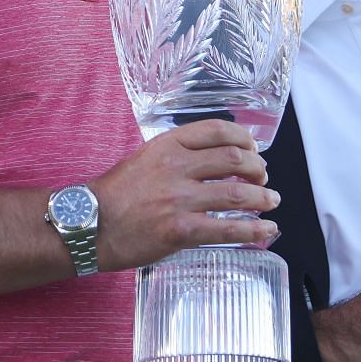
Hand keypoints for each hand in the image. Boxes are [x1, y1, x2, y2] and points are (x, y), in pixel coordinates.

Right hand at [91, 120, 277, 271]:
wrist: (88, 225)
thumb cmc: (114, 195)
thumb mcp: (144, 159)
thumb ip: (175, 156)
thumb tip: (212, 160)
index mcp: (167, 145)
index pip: (216, 130)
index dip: (243, 138)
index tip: (253, 148)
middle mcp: (176, 167)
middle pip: (234, 158)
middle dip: (257, 168)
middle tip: (263, 177)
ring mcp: (179, 199)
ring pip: (237, 193)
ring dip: (263, 197)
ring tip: (271, 201)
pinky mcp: (181, 231)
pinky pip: (227, 229)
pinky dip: (254, 229)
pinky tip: (267, 230)